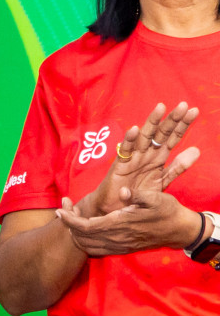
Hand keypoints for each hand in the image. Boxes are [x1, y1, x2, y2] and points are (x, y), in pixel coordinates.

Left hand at [57, 192, 204, 256]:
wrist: (180, 230)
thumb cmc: (167, 210)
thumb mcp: (156, 198)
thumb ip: (138, 195)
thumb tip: (124, 192)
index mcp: (120, 224)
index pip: (87, 227)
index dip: (70, 220)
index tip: (60, 210)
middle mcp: (117, 238)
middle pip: (82, 237)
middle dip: (68, 224)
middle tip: (64, 207)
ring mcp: (119, 246)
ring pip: (88, 245)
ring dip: (75, 232)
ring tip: (71, 215)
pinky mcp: (122, 249)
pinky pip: (97, 248)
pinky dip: (85, 239)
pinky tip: (84, 226)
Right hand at [76, 102, 200, 217]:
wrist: (118, 210)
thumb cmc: (138, 195)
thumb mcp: (162, 181)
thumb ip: (178, 166)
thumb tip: (197, 150)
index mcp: (158, 157)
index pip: (172, 138)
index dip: (183, 125)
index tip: (194, 111)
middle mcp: (146, 154)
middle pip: (160, 134)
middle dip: (171, 120)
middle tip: (182, 105)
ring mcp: (133, 158)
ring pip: (144, 137)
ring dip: (152, 123)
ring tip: (160, 108)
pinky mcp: (120, 165)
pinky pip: (125, 151)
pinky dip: (129, 140)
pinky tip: (136, 130)